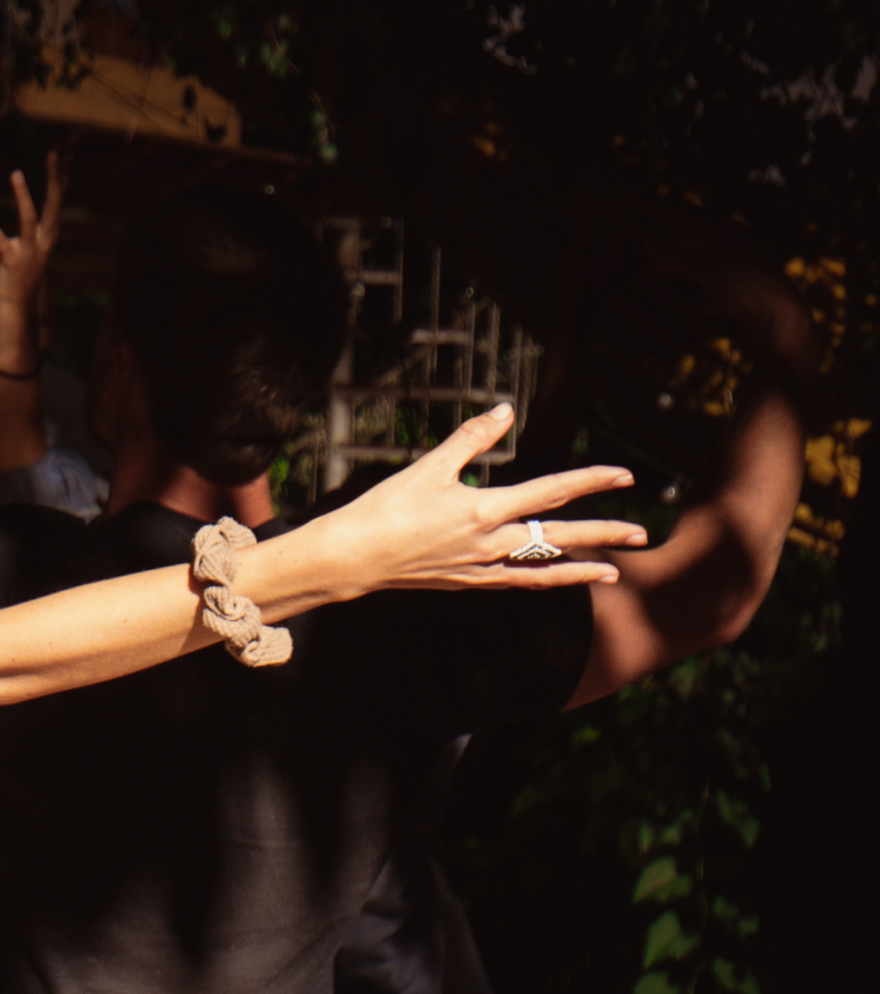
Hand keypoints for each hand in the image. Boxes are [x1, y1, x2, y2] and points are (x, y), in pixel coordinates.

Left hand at [0, 152, 65, 363]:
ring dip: (23, 196)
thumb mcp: (30, 251)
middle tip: (55, 153)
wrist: (17, 309)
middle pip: (53, 204)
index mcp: (49, 236)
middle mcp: (44, 241)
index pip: (58, 202)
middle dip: (55, 178)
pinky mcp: (11, 261)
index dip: (60, 179)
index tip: (63, 156)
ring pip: (29, 218)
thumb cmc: (21, 278)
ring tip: (16, 174)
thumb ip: (31, 235)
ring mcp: (28, 251)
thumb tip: (31, 218)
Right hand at [281, 405, 641, 600]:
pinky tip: (558, 579)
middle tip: (641, 534)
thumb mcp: (428, 467)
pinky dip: (543, 581)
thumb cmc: (384, 508)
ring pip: (544, 570)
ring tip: (615, 571)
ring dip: (582, 569)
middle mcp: (490, 543)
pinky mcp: (467, 583)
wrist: (352, 557)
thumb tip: (505, 410)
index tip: (625, 475)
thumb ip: (471, 439)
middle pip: (560, 538)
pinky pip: (516, 583)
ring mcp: (481, 568)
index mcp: (483, 509)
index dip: (591, 481)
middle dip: (604, 534)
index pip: (552, 492)